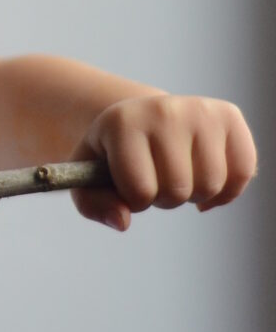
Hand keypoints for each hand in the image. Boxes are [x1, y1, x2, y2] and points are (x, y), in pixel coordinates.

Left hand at [70, 96, 256, 230]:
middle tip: (156, 179)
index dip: (135, 200)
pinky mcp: (228, 115)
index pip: (139, 190)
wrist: (140, 118)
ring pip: (211, 185)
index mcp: (121, 123)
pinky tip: (205, 182)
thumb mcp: (87, 177)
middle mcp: (163, 110)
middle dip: (165, 198)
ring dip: (194, 195)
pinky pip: (243, 172)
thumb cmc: (113, 155)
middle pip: (177, 190)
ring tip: (177, 176)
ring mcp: (199, 110)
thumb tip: (124, 221)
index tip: (130, 185)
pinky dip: (226, 190)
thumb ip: (94, 204)